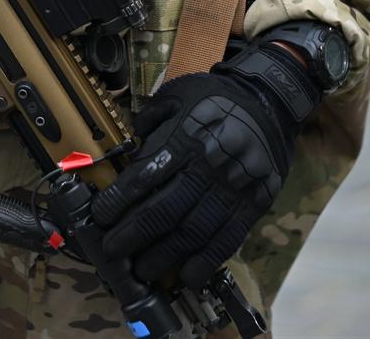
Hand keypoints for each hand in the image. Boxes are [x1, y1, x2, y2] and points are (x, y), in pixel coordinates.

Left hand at [90, 41, 317, 288]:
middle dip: (133, 235)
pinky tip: (188, 275)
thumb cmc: (217, 98)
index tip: (100, 217)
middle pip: (165, 210)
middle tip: (113, 251)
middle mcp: (208, 165)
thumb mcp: (177, 94)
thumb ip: (149, 119)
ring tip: (144, 270)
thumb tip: (128, 145)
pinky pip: (229, 237)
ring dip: (164, 255)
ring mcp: (233, 187)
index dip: (118, 201)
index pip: (144, 176)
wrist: (270, 100)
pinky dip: (207, 260)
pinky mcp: (254, 202)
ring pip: (194, 231)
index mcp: (186, 137)